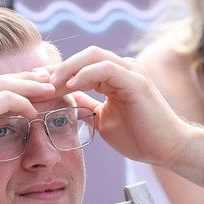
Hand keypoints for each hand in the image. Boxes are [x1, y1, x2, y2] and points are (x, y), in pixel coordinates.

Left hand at [51, 46, 190, 166]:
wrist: (168, 149)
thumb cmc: (140, 137)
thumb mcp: (103, 120)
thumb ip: (87, 106)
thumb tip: (66, 101)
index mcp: (115, 77)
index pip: (82, 65)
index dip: (58, 72)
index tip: (35, 83)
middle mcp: (123, 69)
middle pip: (85, 55)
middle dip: (59, 67)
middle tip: (38, 81)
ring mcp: (131, 72)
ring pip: (94, 56)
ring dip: (69, 68)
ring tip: (51, 83)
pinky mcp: (136, 82)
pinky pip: (107, 69)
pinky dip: (86, 74)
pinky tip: (71, 86)